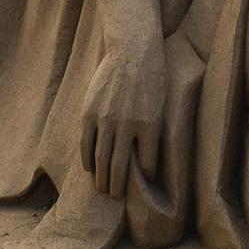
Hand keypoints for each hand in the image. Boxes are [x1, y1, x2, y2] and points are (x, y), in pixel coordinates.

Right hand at [80, 45, 164, 200]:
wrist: (132, 50)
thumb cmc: (152, 76)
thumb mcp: (161, 103)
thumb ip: (152, 129)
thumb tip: (145, 154)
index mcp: (150, 124)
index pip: (147, 162)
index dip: (145, 177)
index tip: (143, 186)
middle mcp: (128, 125)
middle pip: (120, 166)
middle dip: (118, 185)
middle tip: (115, 198)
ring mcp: (107, 119)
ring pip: (102, 158)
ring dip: (101, 178)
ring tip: (102, 190)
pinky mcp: (89, 112)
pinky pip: (86, 142)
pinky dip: (87, 158)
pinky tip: (89, 168)